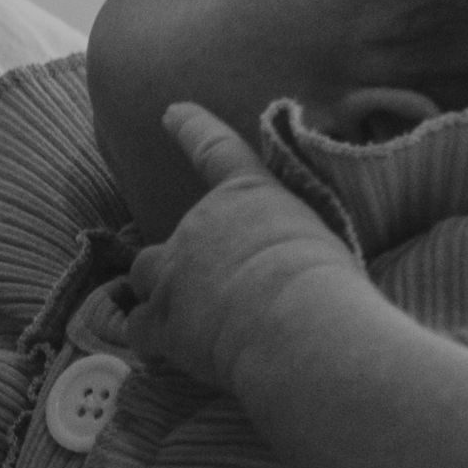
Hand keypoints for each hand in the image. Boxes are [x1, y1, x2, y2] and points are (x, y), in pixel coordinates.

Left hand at [126, 103, 364, 396]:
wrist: (299, 322)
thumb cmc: (328, 284)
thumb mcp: (321, 245)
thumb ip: (294, 245)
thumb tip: (297, 273)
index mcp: (248, 196)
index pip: (215, 150)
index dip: (191, 128)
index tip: (171, 112)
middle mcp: (202, 224)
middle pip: (176, 236)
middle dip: (187, 261)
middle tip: (217, 292)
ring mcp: (176, 271)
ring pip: (145, 276)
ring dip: (157, 294)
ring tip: (181, 318)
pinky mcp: (163, 319)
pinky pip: (139, 329)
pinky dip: (149, 341)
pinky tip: (165, 355)